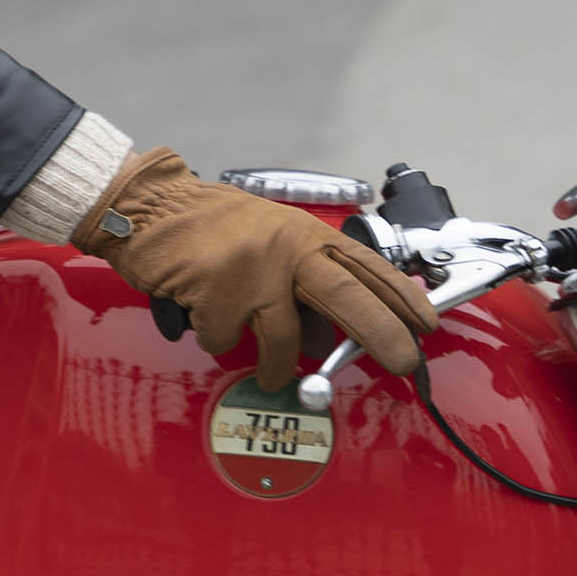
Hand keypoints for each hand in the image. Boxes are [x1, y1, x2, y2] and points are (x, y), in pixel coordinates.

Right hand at [72, 148, 437, 390]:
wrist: (148, 206)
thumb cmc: (208, 226)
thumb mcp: (267, 241)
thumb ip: (303, 279)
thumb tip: (333, 334)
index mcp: (302, 232)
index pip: (364, 265)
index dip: (400, 297)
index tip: (428, 323)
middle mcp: (285, 246)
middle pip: (347, 297)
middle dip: (382, 335)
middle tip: (405, 364)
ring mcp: (252, 269)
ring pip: (284, 340)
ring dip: (275, 365)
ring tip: (267, 370)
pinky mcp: (219, 292)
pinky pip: (228, 342)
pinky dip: (216, 338)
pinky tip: (204, 314)